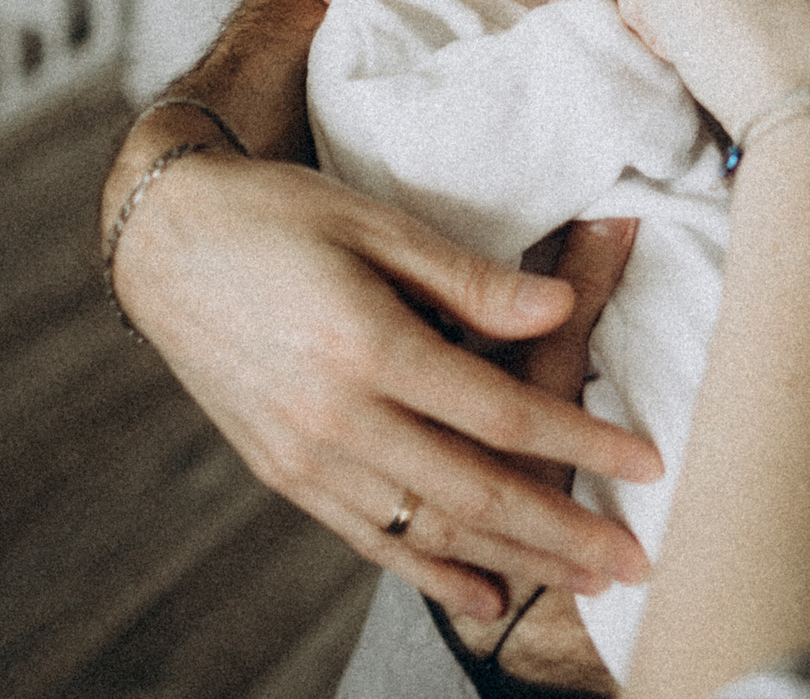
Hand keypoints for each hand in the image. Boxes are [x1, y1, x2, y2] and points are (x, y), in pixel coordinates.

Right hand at [109, 153, 661, 620]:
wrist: (162, 242)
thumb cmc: (278, 215)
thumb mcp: (377, 223)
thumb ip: (471, 279)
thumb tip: (559, 309)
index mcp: (367, 346)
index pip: (502, 414)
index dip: (581, 442)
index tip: (647, 462)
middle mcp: (335, 417)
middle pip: (474, 492)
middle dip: (564, 532)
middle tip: (635, 561)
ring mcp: (304, 456)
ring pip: (427, 529)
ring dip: (512, 562)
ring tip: (582, 580)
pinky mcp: (282, 473)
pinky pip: (366, 538)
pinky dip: (428, 572)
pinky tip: (481, 593)